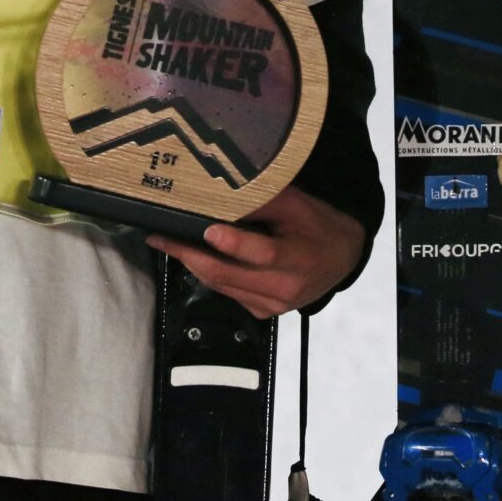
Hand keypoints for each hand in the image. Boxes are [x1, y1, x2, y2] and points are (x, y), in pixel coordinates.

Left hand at [147, 187, 367, 319]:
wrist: (340, 259)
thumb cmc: (317, 226)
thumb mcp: (298, 205)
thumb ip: (265, 199)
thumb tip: (223, 188)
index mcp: (300, 258)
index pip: (264, 253)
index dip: (235, 244)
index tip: (208, 229)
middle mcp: (285, 288)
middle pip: (230, 274)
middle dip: (190, 255)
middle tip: (161, 236)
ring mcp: (272, 305)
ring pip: (222, 285)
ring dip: (192, 264)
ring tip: (166, 241)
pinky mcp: (261, 312)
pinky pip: (227, 292)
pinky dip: (207, 273)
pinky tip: (191, 255)